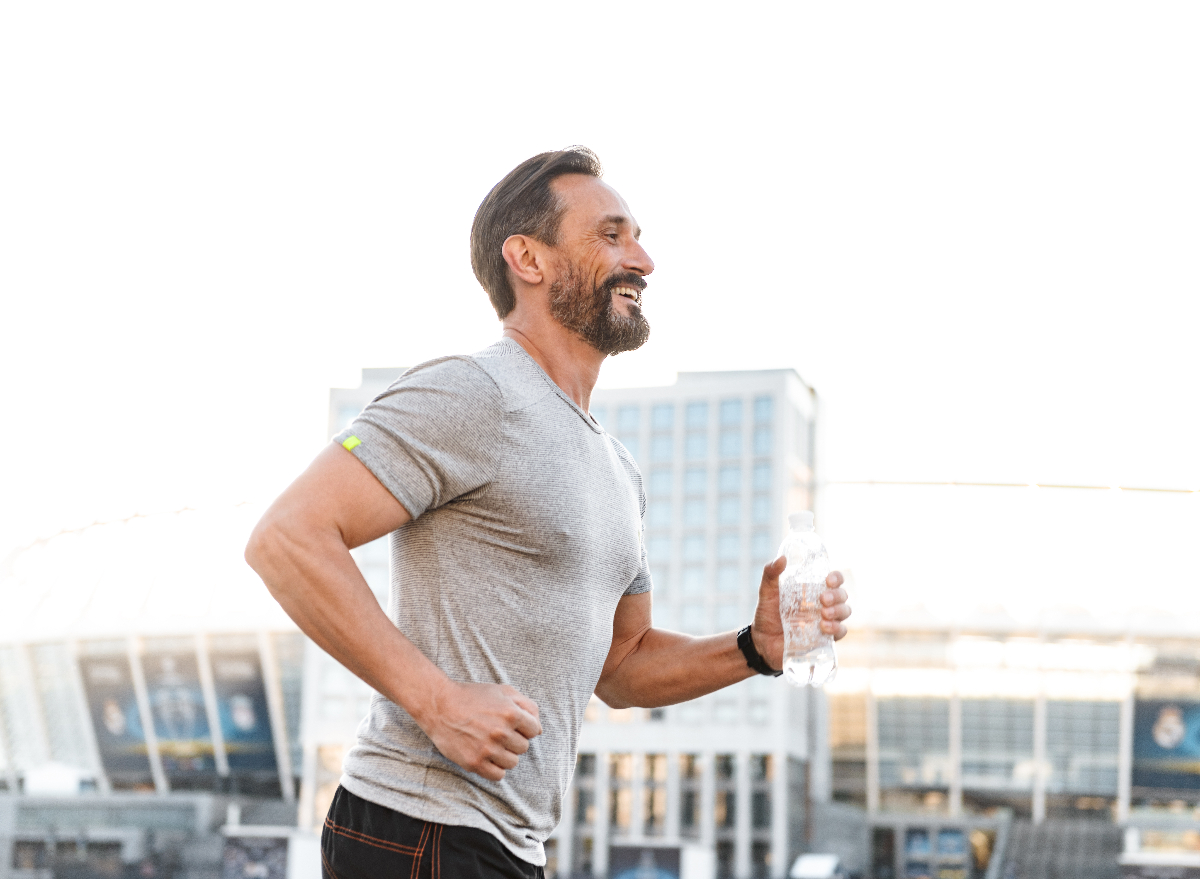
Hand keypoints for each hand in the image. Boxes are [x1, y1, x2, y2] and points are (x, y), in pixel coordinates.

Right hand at [418, 680, 541, 780]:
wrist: (440, 705)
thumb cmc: (472, 697)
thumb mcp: (502, 691)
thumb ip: (526, 705)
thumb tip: (538, 728)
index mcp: (511, 714)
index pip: (534, 731)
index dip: (524, 727)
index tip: (512, 725)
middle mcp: (501, 733)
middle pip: (523, 748)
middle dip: (514, 740)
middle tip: (498, 733)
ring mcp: (487, 749)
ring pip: (512, 762)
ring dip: (505, 755)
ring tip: (491, 744)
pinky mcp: (474, 763)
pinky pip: (498, 775)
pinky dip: (495, 768)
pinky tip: (487, 756)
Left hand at [750, 560, 850, 670]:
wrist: (762, 642)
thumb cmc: (767, 614)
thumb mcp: (767, 592)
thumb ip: (771, 574)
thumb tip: (782, 558)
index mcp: (813, 590)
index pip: (834, 580)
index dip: (836, 578)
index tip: (828, 580)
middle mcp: (823, 604)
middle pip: (842, 595)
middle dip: (836, 595)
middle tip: (822, 600)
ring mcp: (825, 621)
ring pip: (845, 611)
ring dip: (838, 611)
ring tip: (823, 614)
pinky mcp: (825, 638)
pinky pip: (841, 632)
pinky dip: (836, 628)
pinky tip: (824, 627)